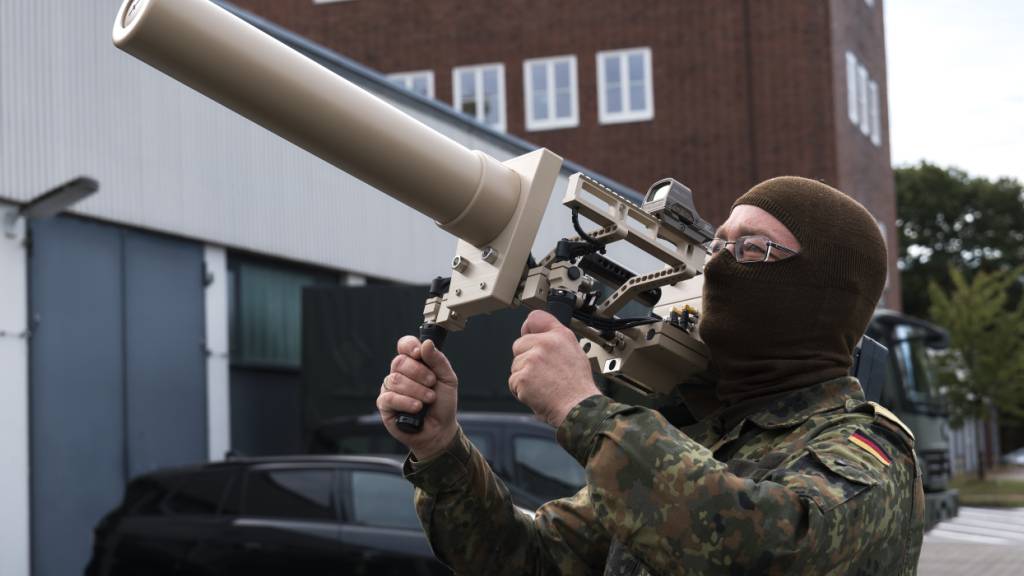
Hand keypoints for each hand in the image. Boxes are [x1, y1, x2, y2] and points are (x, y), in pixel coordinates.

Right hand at [377, 336, 458, 459]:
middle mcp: (400, 373)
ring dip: (416, 390)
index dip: (409, 346)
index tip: (419, 353)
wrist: (440, 430)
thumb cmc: (442, 404)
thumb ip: (438, 360)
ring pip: (395, 380)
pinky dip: (405, 402)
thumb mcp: (448, 379)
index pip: (404, 345)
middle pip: (399, 362)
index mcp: (415, 363)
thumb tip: (426, 343)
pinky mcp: (384, 405)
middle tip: (432, 384)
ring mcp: (390, 388)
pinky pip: (389, 397)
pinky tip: (416, 408)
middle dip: (419, 373)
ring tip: (428, 400)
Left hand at [510, 310, 601, 427]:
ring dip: (524, 376)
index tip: (528, 334)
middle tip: (542, 373)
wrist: (578, 407)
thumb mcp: (575, 352)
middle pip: (519, 345)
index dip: (529, 328)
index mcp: (560, 335)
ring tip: (543, 385)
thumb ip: (556, 341)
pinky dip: (521, 390)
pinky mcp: (523, 376)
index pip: (535, 317)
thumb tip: (540, 337)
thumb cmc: (578, 387)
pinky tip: (537, 393)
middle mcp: (545, 343)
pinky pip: (513, 381)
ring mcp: (532, 359)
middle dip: (525, 359)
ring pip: (515, 365)